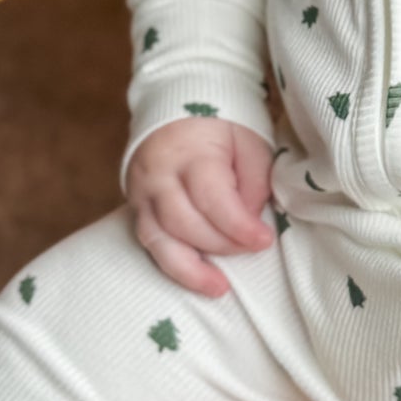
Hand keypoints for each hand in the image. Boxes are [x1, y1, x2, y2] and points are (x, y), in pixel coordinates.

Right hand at [126, 117, 275, 298]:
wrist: (178, 113)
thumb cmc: (222, 130)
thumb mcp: (249, 143)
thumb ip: (254, 182)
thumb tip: (251, 222)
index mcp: (190, 153)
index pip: (212, 199)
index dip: (238, 226)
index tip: (263, 240)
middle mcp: (158, 176)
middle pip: (185, 223)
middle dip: (222, 244)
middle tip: (252, 249)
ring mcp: (142, 194)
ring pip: (160, 239)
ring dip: (192, 268)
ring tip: (219, 287)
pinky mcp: (136, 208)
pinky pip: (150, 244)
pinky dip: (173, 265)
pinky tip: (197, 278)